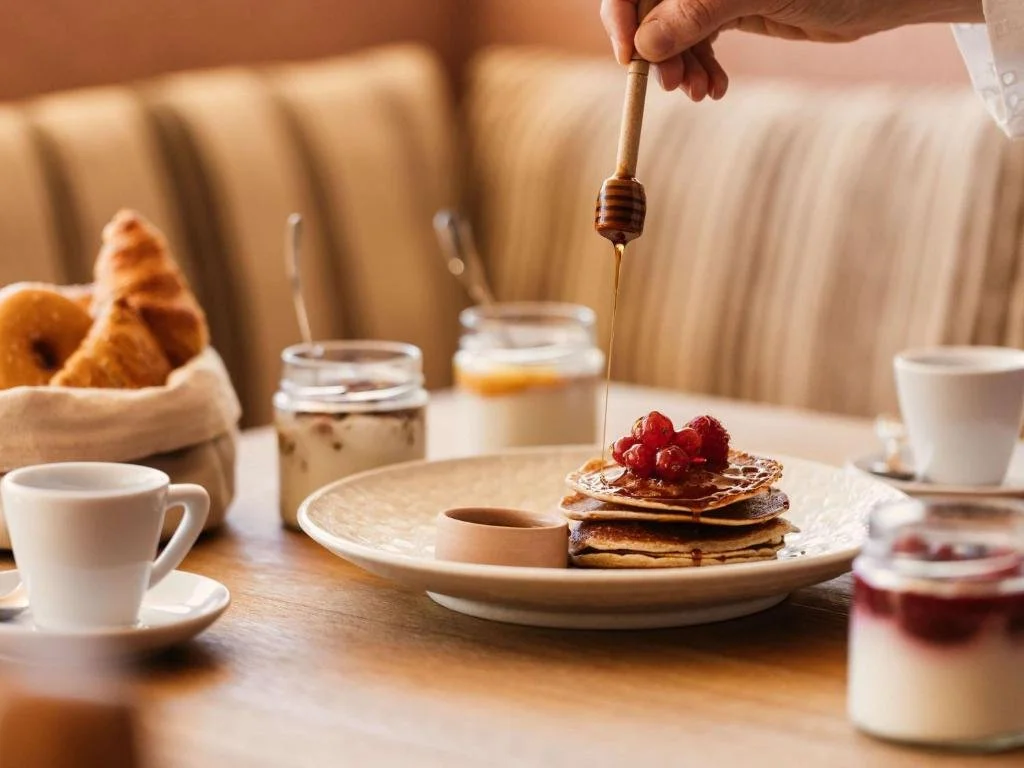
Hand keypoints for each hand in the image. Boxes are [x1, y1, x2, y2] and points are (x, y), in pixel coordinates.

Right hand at [600, 0, 984, 100]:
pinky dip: (698, 66)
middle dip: (655, 47)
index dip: (623, 12)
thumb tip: (644, 43)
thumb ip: (698, 12)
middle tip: (674, 86)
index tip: (631, 57)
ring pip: (669, 27)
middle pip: (649, 3)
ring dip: (678, 64)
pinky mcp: (730, 6)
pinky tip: (712, 87)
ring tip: (699, 92)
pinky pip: (694, 38)